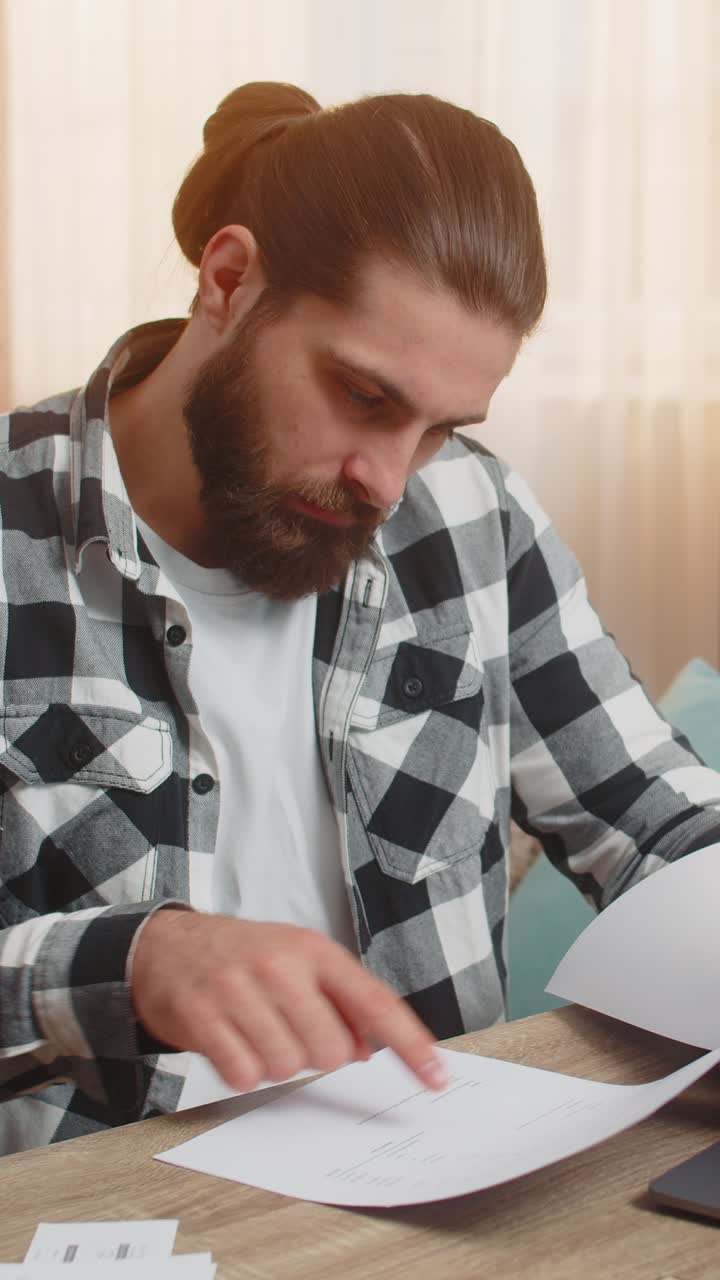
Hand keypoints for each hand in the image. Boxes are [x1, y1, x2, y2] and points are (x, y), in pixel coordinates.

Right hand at [130, 910, 447, 1091]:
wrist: (166, 945)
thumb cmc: (242, 957)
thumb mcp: (297, 961)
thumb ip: (339, 1001)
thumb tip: (370, 1049)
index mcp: (314, 951)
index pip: (374, 1003)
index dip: (410, 1045)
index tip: (437, 1078)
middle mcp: (279, 965)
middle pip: (331, 1050)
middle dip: (316, 1055)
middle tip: (289, 1031)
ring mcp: (238, 989)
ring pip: (287, 1066)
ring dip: (274, 1063)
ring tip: (255, 1031)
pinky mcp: (202, 1015)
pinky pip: (242, 1074)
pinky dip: (241, 1071)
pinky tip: (231, 1042)